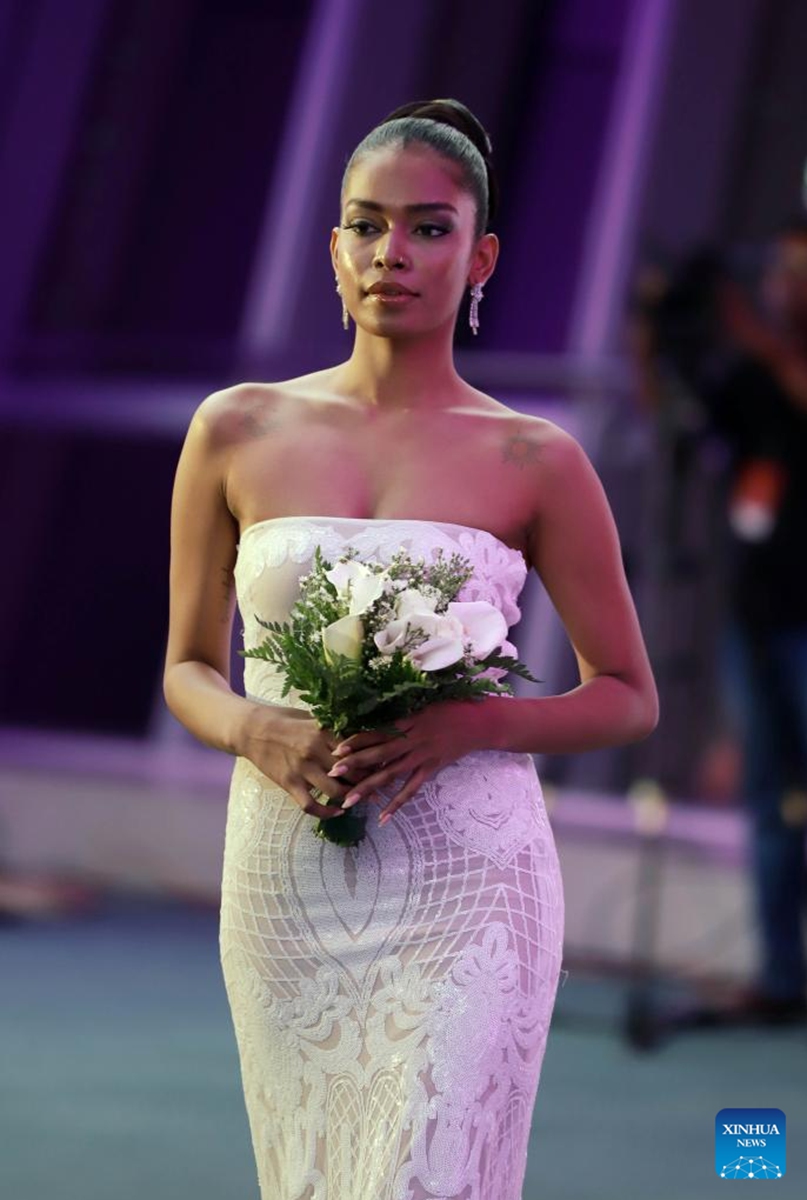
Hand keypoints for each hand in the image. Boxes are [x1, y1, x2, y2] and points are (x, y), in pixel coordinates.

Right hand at [239, 705, 373, 820]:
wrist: (250, 730)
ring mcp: (301, 769)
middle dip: (367, 780)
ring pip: (335, 791)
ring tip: (359, 799)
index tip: (383, 763)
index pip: (356, 748)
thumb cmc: (284, 720)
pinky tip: (337, 812)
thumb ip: (333, 728)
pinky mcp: (289, 783)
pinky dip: (326, 812)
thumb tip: (360, 735)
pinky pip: (310, 805)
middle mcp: (314, 750)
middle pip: (351, 771)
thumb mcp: (311, 717)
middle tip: (378, 786)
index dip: (372, 758)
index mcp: (323, 730)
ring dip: (350, 798)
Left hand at [326, 699, 492, 823]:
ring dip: (368, 787)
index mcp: (409, 722)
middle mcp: (413, 740)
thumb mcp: (424, 707)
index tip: (337, 747)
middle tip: (332, 771)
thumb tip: (379, 729)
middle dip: (355, 763)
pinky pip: (412, 790)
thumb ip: (403, 719)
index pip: (378, 733)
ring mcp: (423, 757)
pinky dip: (397, 804)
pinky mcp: (432, 769)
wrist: (480, 722)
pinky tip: (382, 816)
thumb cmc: (452, 709)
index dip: (357, 740)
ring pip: (391, 774)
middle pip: (379, 754)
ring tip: (349, 799)